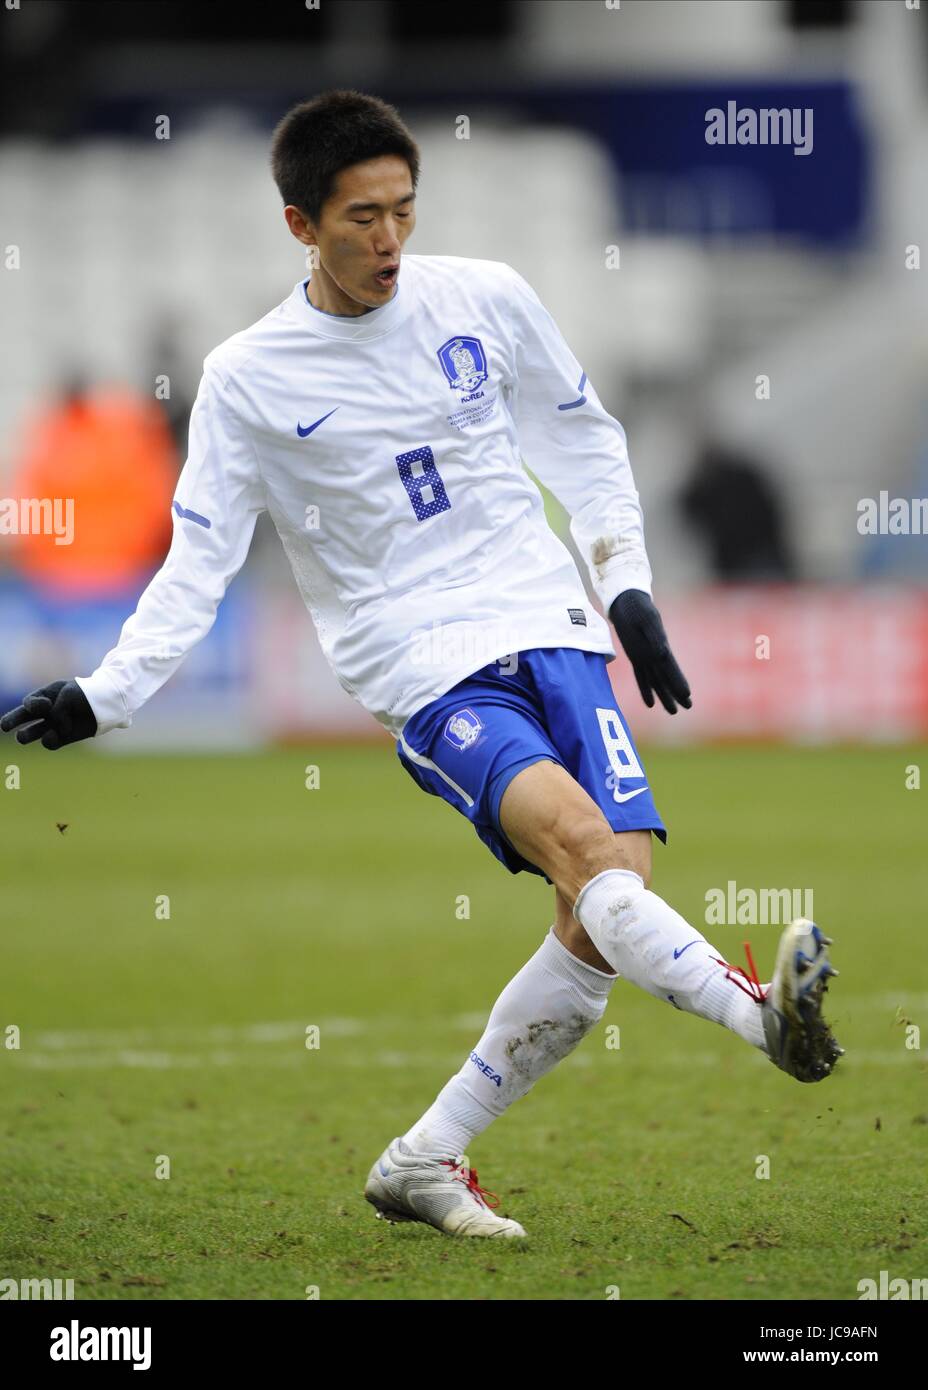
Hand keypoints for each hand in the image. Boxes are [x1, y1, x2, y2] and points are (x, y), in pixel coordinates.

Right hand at [0, 679, 97, 749]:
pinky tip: (55, 735)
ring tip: (21, 737)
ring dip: (25, 735)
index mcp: (44, 696)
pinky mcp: (62, 738)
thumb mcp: (68, 693)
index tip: (46, 704)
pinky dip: (50, 740)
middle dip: (11, 720)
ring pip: (31, 733)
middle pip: (22, 717)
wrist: (104, 703)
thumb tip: (54, 730)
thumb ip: (57, 708)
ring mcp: (52, 725)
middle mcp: (45, 712)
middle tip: (4, 726)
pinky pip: (49, 743)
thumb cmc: (84, 693)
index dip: (33, 705)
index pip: (29, 703)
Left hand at [609, 590, 691, 714]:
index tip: (687, 695)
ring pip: (656, 681)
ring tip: (673, 711)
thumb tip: (662, 654)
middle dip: (676, 693)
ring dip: (664, 696)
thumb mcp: (646, 619)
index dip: (678, 683)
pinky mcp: (635, 656)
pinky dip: (646, 690)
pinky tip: (650, 703)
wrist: (627, 601)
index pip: (671, 669)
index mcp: (661, 646)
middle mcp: (656, 654)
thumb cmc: (638, 608)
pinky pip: (641, 677)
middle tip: (688, 707)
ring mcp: (646, 656)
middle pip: (667, 678)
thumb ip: (654, 636)